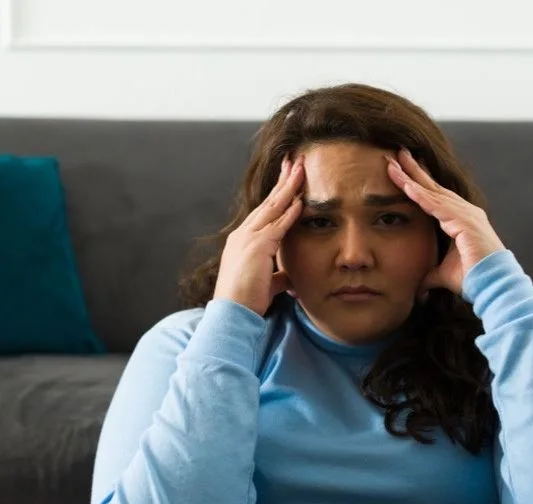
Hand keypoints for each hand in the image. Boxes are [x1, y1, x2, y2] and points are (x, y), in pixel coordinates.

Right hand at [213, 155, 303, 316]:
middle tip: (295, 160)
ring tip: (301, 168)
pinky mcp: (257, 247)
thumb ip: (277, 276)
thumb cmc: (246, 301)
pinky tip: (300, 200)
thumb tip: (289, 278)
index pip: (264, 212)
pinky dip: (289, 212)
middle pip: (268, 202)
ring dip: (288, 187)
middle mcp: (243, 234)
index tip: (288, 180)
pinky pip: (277, 225)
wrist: (232, 313)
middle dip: (283, 180)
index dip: (278, 195)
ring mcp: (248, 238)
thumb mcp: (265, 284)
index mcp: (243, 241)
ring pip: (272, 207)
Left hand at [386, 148, 505, 296]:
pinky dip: (420, 195)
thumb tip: (418, 288)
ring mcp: (466, 214)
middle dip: (414, 170)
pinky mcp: (464, 221)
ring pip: (432, 192)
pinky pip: (436, 205)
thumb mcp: (444, 274)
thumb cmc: (473, 279)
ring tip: (393, 163)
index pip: (435, 197)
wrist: (492, 285)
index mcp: (462, 219)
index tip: (400, 170)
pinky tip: (406, 185)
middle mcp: (465, 211)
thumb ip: (430, 276)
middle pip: (433, 187)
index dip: (417, 183)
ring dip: (411, 177)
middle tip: (396, 154)